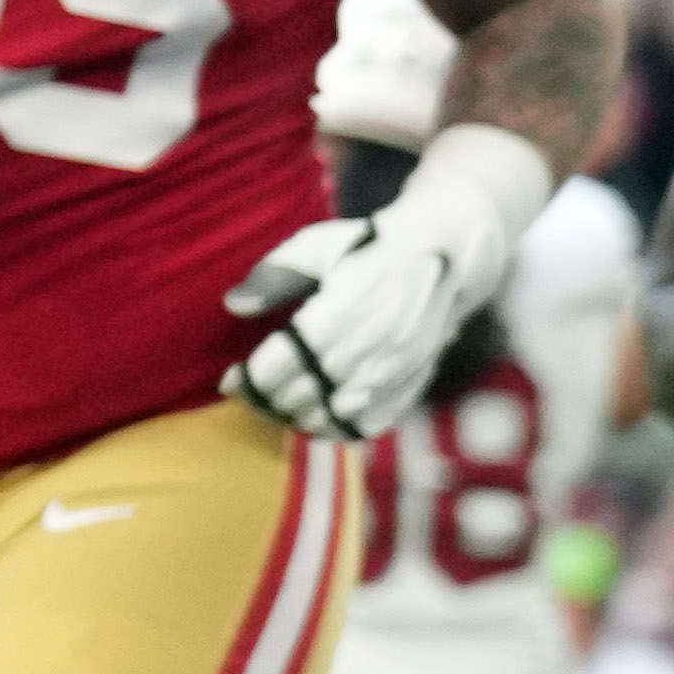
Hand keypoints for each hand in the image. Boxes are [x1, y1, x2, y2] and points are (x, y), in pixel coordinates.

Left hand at [230, 125, 544, 439]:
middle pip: (304, 394)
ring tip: (279, 403)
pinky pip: (366, 423)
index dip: (252, 379)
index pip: (285, 363)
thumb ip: (273, 275)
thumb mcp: (316, 245)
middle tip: (250, 392)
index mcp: (344, 310)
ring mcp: (395, 370)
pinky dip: (335, 427)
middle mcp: (372, 346)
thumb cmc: (366, 248)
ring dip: (297, 416)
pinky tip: (315, 415)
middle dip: (268, 399)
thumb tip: (234, 305)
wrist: (441, 255)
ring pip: (332, 414)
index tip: (232, 379)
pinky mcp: (411, 383)